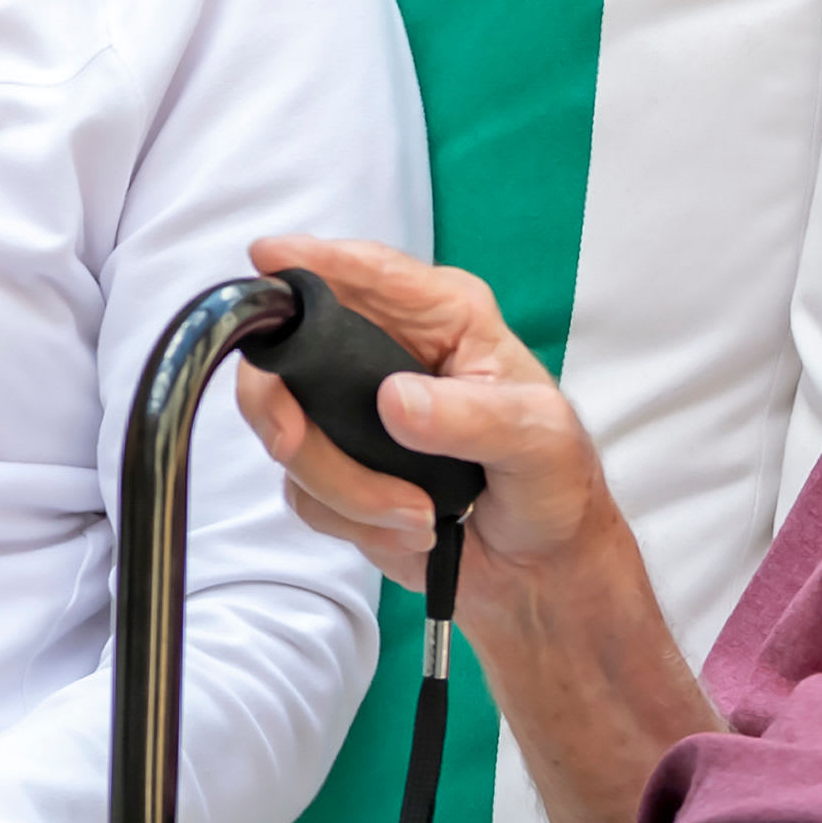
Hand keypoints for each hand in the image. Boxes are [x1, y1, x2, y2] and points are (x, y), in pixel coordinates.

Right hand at [232, 236, 619, 583]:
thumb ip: (470, 418)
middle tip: (292, 442)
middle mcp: (388, 354)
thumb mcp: (536, 438)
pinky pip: (304, 490)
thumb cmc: (553, 482)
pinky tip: (407, 526)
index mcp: (443, 319)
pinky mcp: (339, 467)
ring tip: (417, 513)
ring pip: (290, 434)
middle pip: (291, 349)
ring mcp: (354, 413)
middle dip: (283, 405)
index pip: (370, 273)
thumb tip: (394, 402)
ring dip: (344, 487)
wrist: (539, 563)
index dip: (313, 260)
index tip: (268, 258)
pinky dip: (352, 520)